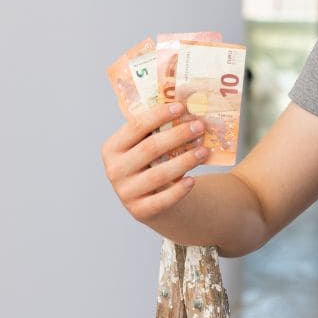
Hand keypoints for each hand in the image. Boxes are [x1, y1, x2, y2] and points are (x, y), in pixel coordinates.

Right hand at [101, 102, 207, 221]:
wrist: (151, 200)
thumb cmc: (152, 164)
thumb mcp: (147, 146)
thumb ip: (159, 130)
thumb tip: (190, 106)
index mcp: (112, 148)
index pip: (135, 126)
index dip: (159, 115)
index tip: (182, 107)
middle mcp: (114, 170)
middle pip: (150, 148)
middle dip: (178, 135)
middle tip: (199, 127)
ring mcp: (125, 192)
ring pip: (159, 174)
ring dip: (185, 160)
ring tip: (204, 150)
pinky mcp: (139, 211)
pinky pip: (163, 200)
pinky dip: (179, 190)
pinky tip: (192, 180)